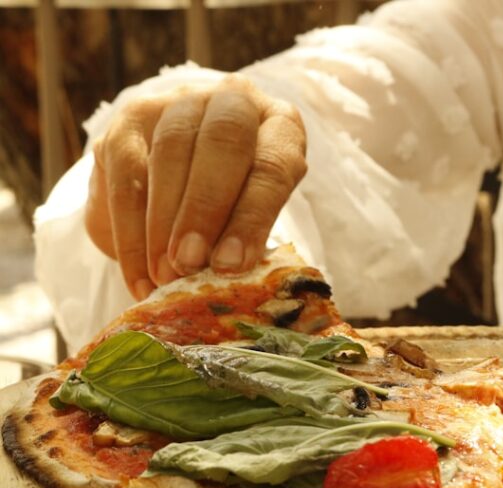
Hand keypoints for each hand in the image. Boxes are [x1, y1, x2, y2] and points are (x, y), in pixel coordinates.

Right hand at [85, 75, 306, 299]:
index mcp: (280, 124)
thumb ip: (248, 233)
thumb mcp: (258, 211)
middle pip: (221, 143)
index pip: (273, 164)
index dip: (252, 216)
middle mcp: (232, 101)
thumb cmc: (241, 199)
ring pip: (169, 153)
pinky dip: (130, 234)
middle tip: (190, 262)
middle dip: (203, 210)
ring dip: (162, 224)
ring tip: (163, 275)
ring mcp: (178, 103)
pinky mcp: (129, 121)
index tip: (232, 263)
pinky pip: (125, 175)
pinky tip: (139, 276)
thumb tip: (224, 272)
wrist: (192, 167)